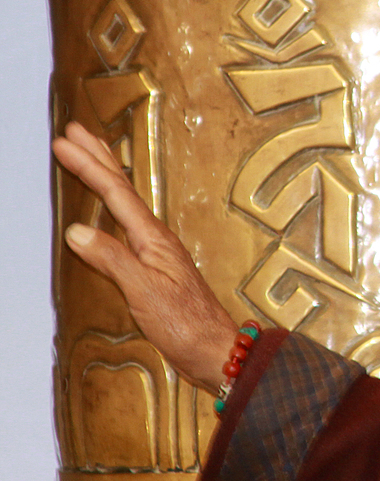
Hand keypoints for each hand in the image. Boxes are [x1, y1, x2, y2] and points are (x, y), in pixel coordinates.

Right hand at [52, 121, 239, 391]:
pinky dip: (112, 208)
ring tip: (90, 156)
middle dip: (98, 158)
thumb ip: (112, 260)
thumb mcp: (144, 290)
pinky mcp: (155, 269)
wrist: (213, 349)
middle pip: (123, 189)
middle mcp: (156, 240)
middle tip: (75, 131)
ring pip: (126, 204)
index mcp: (153, 239)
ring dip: (106, 177)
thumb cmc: (185, 324)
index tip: (64, 142)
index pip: (116, 193)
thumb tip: (78, 231)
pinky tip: (109, 214)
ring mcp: (156, 253)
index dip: (88, 166)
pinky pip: (127, 225)